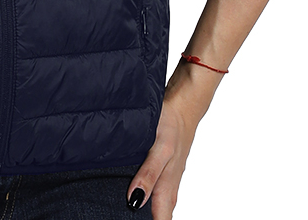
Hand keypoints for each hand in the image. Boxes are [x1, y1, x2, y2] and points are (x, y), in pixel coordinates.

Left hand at [125, 62, 218, 216]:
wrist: (183, 100)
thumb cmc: (174, 124)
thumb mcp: (160, 150)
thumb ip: (148, 175)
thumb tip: (135, 202)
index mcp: (168, 185)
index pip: (162, 218)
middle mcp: (168, 181)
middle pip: (160, 210)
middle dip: (145, 217)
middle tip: (125, 217)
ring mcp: (166, 170)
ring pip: (157, 195)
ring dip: (145, 203)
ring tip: (126, 206)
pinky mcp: (161, 157)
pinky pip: (153, 179)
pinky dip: (143, 184)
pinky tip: (129, 178)